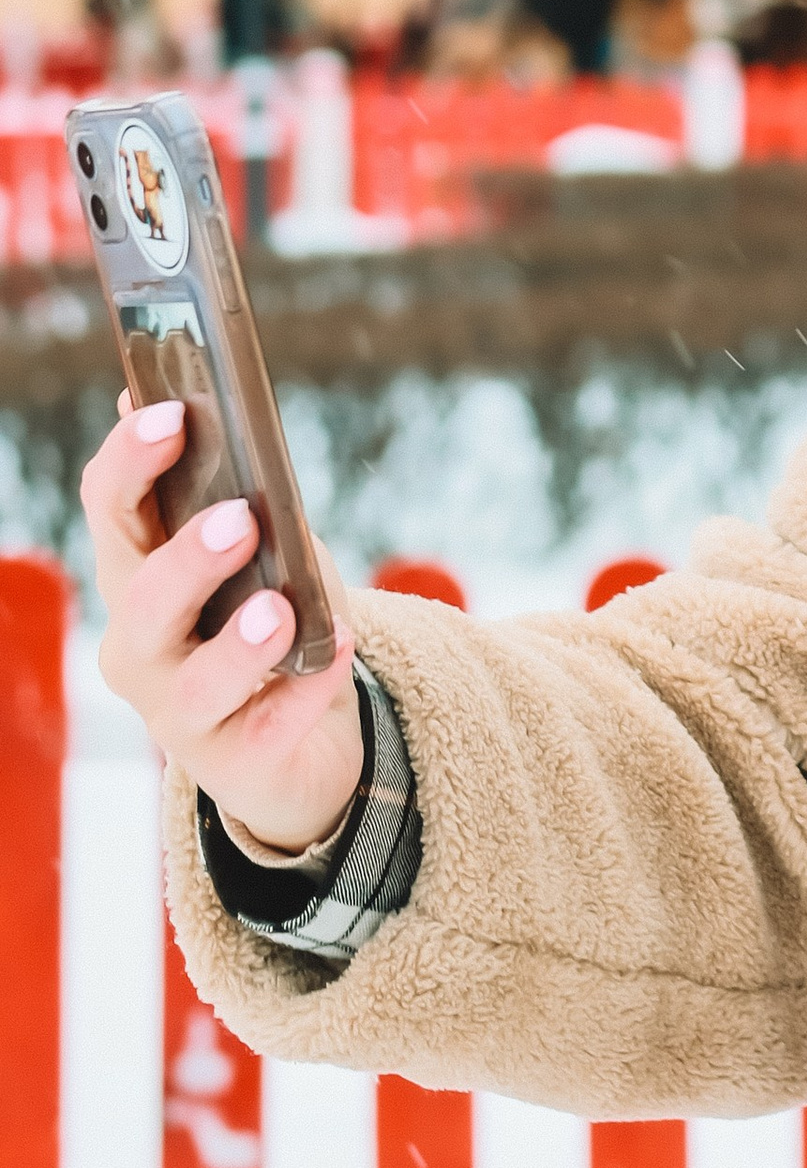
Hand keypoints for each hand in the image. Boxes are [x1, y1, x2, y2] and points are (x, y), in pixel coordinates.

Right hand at [85, 399, 362, 857]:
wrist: (297, 746)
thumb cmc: (269, 619)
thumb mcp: (261, 550)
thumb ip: (237, 493)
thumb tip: (206, 405)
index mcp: (137, 574)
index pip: (110, 511)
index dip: (130, 462)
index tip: (171, 415)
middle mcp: (141, 647)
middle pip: (140, 601)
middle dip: (187, 559)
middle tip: (239, 518)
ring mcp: (179, 713)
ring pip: (194, 683)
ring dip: (238, 643)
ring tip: (279, 610)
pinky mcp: (234, 762)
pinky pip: (267, 728)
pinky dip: (306, 690)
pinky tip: (336, 654)